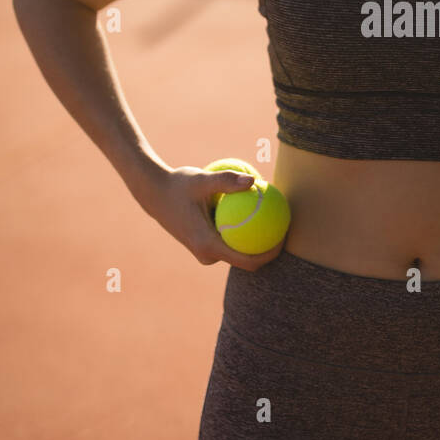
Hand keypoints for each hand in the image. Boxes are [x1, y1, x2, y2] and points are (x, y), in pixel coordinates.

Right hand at [132, 163, 287, 270]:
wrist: (154, 194)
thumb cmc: (178, 185)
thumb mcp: (202, 179)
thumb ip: (227, 181)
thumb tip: (254, 181)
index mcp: (208, 246)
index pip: (247, 260)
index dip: (270, 254)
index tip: (285, 237)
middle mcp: (207, 254)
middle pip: (246, 260)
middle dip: (268, 248)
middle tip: (286, 228)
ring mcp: (205, 252)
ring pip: (238, 252)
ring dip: (256, 241)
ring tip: (277, 222)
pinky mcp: (204, 246)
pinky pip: (230, 243)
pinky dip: (243, 233)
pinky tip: (258, 214)